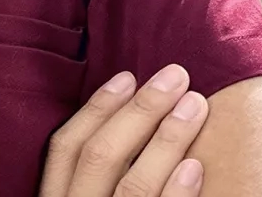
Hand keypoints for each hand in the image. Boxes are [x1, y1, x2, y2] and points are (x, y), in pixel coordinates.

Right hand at [37, 64, 208, 196]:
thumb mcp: (85, 193)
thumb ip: (92, 172)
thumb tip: (125, 114)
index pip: (65, 147)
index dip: (96, 109)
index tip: (128, 77)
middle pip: (100, 156)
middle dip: (139, 111)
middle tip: (175, 76)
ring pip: (133, 187)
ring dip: (166, 141)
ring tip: (195, 106)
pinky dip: (177, 192)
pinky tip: (195, 165)